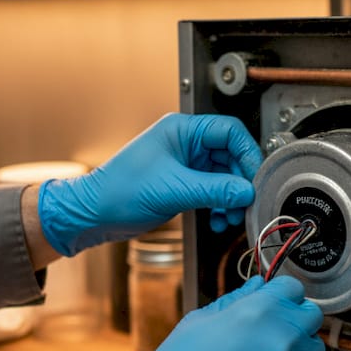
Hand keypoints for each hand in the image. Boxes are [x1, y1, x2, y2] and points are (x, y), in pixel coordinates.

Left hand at [38, 113, 261, 256]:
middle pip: (231, 156)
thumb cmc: (119, 191)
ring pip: (224, 177)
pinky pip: (213, 191)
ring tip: (230, 216)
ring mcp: (186, 164)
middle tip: (245, 202)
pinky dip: (220, 206)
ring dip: (231, 198)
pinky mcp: (184, 184)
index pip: (230, 132)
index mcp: (182, 130)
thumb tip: (246, 191)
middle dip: (240, 182)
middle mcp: (186, 143)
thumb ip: (215, 190)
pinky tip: (217, 220)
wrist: (95, 214)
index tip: (255, 177)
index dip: (247, 154)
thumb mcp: (174, 189)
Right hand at [101, 276, 324, 350]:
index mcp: (260, 309)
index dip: (282, 294)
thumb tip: (258, 286)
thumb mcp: (201, 320)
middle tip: (272, 330)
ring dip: (298, 348)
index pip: (293, 288)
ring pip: (313, 349)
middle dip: (295, 318)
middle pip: (311, 316)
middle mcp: (283, 335)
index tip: (274, 302)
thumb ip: (238, 299)